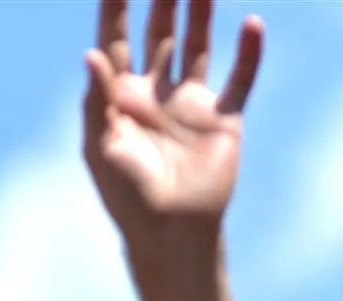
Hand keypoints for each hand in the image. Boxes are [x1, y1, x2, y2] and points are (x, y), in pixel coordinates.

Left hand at [83, 0, 263, 245]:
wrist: (172, 234)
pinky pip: (239, 80)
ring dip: (200, 13)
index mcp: (121, 97)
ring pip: (198, 46)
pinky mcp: (223, 120)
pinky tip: (252, 24)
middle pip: (159, 33)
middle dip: (162, 0)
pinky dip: (248, 53)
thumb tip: (90, 53)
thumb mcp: (102, 149)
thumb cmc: (128, 198)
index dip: (114, 7)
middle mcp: (156, 93)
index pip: (114, 39)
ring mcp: (191, 104)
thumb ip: (98, 100)